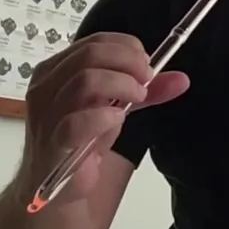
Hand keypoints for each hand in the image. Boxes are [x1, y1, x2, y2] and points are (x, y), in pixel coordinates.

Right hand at [23, 32, 188, 202]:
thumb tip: (182, 80)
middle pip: (90, 54)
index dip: (126, 47)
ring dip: (122, 84)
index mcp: (57, 70)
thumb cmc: (82, 140)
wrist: (57, 187)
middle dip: (128, 62)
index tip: (147, 64)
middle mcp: (46, 86)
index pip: (93, 42)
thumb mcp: (117, 107)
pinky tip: (118, 119)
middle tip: (147, 79)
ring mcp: (46, 115)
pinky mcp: (53, 144)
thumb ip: (146, 92)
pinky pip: (77, 123)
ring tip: (139, 97)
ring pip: (85, 81)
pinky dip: (104, 117)